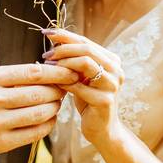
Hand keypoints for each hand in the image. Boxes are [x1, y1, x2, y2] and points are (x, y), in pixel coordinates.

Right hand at [0, 63, 78, 161]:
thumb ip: (17, 76)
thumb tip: (53, 71)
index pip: (34, 72)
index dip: (57, 73)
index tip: (70, 72)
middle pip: (40, 93)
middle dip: (59, 91)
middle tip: (66, 89)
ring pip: (40, 113)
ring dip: (55, 108)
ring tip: (57, 103)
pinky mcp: (1, 143)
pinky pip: (35, 133)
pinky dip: (48, 124)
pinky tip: (50, 119)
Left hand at [42, 28, 125, 145]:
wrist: (100, 129)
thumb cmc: (88, 99)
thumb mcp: (81, 76)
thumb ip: (74, 59)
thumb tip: (54, 39)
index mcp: (112, 60)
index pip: (86, 41)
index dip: (65, 36)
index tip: (47, 33)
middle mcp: (116, 69)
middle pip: (86, 49)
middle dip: (63, 49)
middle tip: (46, 55)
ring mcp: (113, 85)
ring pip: (85, 63)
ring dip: (63, 64)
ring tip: (49, 68)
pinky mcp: (105, 100)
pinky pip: (79, 86)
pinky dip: (63, 83)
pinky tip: (54, 84)